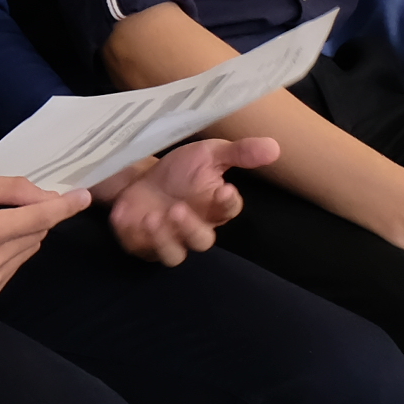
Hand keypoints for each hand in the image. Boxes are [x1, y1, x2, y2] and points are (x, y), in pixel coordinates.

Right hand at [0, 171, 86, 300]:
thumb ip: (13, 189)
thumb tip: (49, 197)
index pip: (40, 218)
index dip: (65, 206)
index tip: (84, 197)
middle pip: (37, 233)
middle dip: (33, 215)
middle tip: (4, 205)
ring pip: (29, 250)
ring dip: (22, 234)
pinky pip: (14, 266)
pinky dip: (10, 251)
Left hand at [102, 136, 273, 266]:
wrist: (141, 178)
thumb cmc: (181, 171)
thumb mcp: (209, 153)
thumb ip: (240, 153)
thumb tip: (275, 147)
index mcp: (214, 207)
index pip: (228, 209)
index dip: (228, 203)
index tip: (225, 190)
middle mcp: (194, 228)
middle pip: (201, 241)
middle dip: (191, 228)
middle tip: (178, 209)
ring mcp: (168, 239)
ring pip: (174, 255)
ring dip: (165, 239)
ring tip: (154, 217)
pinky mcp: (142, 244)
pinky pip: (141, 248)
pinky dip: (135, 235)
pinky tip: (128, 216)